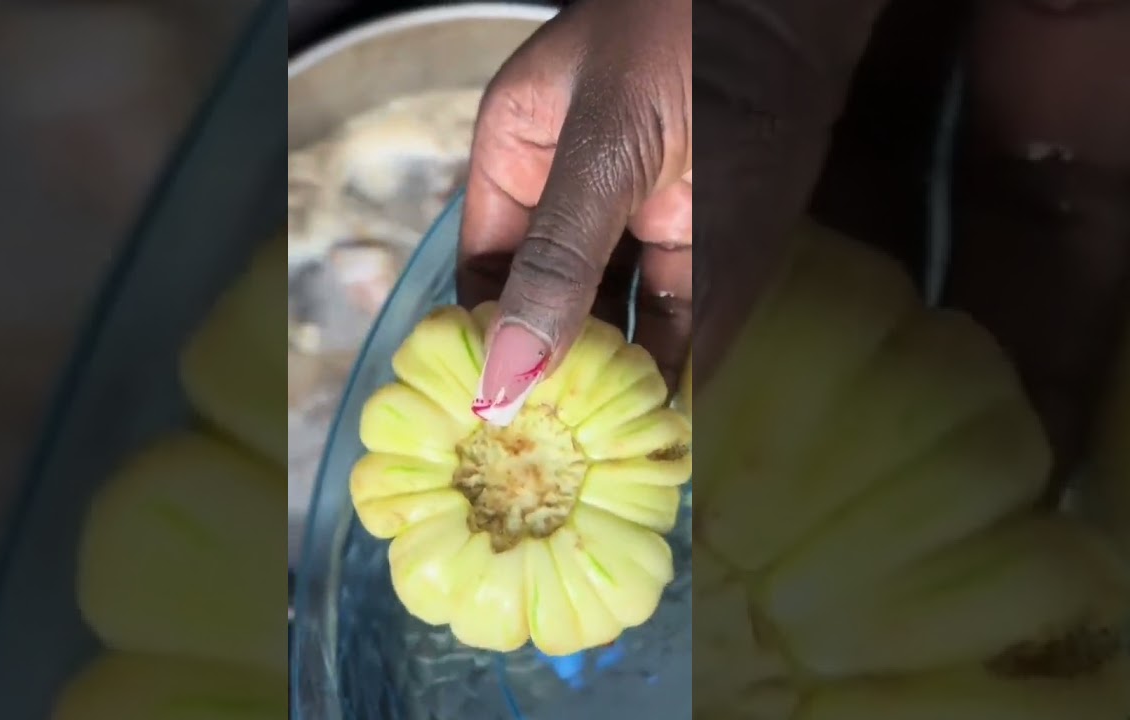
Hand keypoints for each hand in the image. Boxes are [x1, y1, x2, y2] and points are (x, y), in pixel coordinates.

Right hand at [458, 0, 691, 424]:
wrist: (801, 2)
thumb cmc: (681, 37)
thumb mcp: (605, 147)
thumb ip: (559, 258)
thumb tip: (505, 372)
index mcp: (521, 162)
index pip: (487, 271)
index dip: (487, 340)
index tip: (492, 414)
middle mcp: (576, 203)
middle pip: (551, 308)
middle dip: (553, 376)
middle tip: (552, 455)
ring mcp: (644, 224)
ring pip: (618, 322)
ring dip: (616, 383)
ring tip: (606, 453)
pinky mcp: (710, 244)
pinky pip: (685, 320)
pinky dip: (678, 371)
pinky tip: (666, 422)